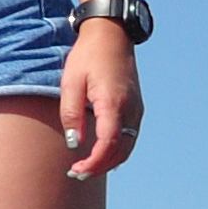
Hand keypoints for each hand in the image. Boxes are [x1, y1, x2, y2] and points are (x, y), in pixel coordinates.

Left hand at [62, 28, 142, 177]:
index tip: (77, 170)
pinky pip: (130, 136)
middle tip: (77, 173)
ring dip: (109, 160)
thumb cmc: (87, 57)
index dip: (94, 162)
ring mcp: (136, 109)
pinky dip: (117, 150)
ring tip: (86, 167)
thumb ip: (71, 115)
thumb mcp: (71, 83)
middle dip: (100, 166)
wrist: (111, 35)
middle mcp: (131, 109)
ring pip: (128, 146)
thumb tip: (74, 144)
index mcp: (113, 103)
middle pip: (121, 150)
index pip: (108, 143)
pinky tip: (101, 153)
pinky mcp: (136, 107)